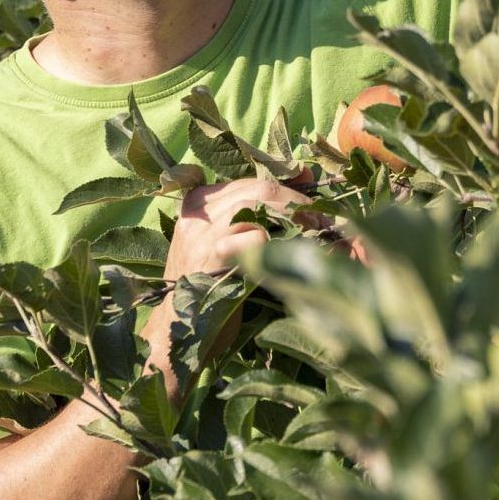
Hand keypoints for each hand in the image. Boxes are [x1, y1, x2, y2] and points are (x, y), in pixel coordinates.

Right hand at [166, 176, 324, 280]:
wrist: (177, 325)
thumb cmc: (211, 280)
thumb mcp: (231, 237)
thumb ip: (258, 208)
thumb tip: (303, 173)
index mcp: (200, 200)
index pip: (252, 180)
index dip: (289, 189)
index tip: (315, 203)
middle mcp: (198, 212)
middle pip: (257, 188)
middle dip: (295, 202)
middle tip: (321, 220)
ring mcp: (201, 234)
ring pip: (254, 206)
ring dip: (291, 218)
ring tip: (313, 233)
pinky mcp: (211, 258)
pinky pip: (253, 237)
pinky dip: (279, 241)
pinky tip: (291, 252)